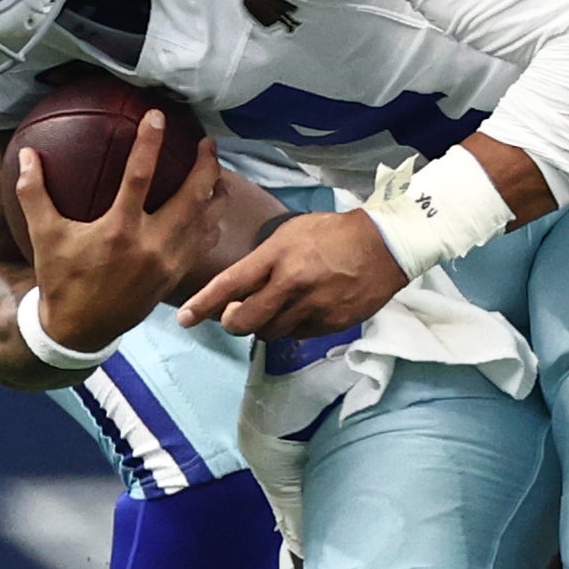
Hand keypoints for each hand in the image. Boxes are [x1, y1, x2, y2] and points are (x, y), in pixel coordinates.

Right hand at [19, 113, 224, 356]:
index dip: (150, 143)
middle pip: (192, 196)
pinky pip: (202, 243)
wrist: (79, 330)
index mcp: (119, 230)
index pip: (140, 175)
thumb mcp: (44, 236)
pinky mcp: (175, 276)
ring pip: (205, 220)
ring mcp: (168, 262)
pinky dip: (210, 222)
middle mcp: (151, 244)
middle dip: (206, 165)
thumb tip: (27, 154)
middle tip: (207, 142)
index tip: (158, 116)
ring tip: (217, 170)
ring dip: (214, 192)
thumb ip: (34, 193)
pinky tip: (210, 208)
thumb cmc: (61, 279)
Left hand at [177, 208, 408, 339]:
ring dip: (261, 325)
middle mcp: (290, 285)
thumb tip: (238, 284)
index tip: (184, 318)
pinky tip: (298, 312)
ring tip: (270, 309)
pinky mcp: (329, 324)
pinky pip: (297, 335)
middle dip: (231, 322)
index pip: (230, 285)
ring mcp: (311, 308)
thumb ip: (263, 259)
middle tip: (231, 316)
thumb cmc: (332, 233)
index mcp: (277, 256)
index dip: (203, 304)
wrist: (384, 246)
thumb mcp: (290, 233)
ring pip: (269, 332)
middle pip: (244, 321)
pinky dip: (290, 327)